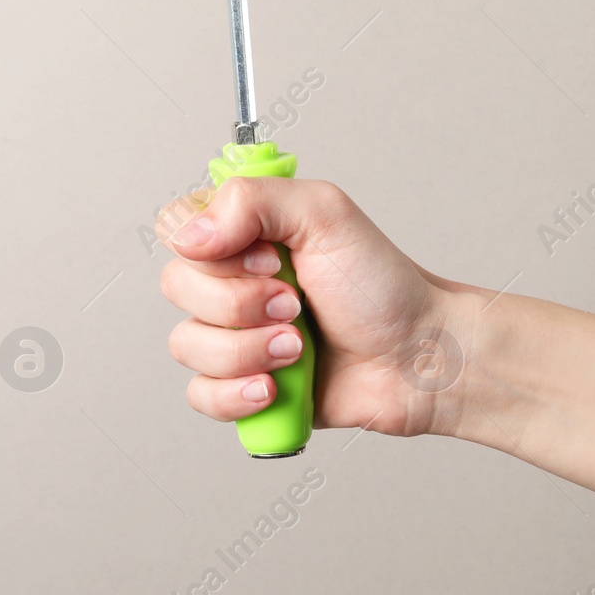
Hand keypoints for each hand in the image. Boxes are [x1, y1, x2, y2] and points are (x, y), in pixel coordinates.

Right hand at [156, 177, 473, 437]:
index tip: (270, 258)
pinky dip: (238, 394)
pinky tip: (276, 386)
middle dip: (241, 304)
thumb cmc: (382, 286)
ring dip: (247, 350)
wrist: (418, 357)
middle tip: (295, 304)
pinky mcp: (241, 385)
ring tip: (298, 348)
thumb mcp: (325, 214)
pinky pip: (201, 395)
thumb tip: (190, 234)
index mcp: (244, 233)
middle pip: (177, 288)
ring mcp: (235, 335)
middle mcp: (232, 281)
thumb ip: (252, 200)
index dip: (212, 248)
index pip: (177, 227)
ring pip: (187, 345)